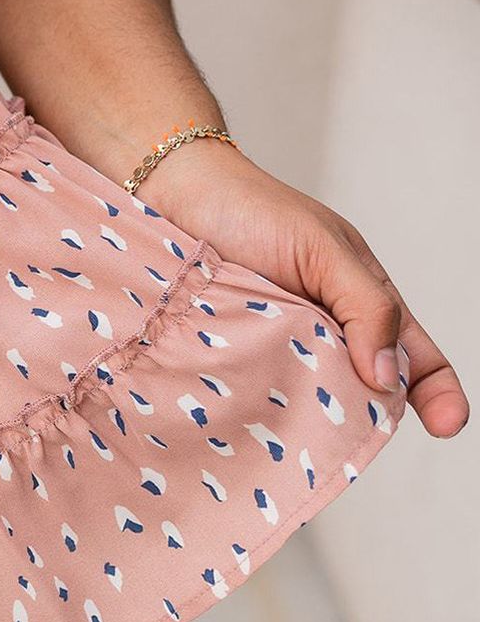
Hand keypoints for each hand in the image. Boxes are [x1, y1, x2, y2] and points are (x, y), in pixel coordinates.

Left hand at [134, 137, 468, 439]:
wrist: (173, 193)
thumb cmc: (253, 209)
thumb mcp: (323, 248)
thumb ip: (366, 305)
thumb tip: (386, 375)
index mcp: (359, 304)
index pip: (414, 359)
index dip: (438, 394)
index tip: (447, 425)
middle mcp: (324, 335)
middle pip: (364, 397)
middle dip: (366, 420)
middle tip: (351, 425)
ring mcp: (278, 354)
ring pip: (310, 407)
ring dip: (312, 422)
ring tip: (302, 428)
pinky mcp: (234, 364)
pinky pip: (257, 399)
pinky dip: (261, 413)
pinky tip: (258, 425)